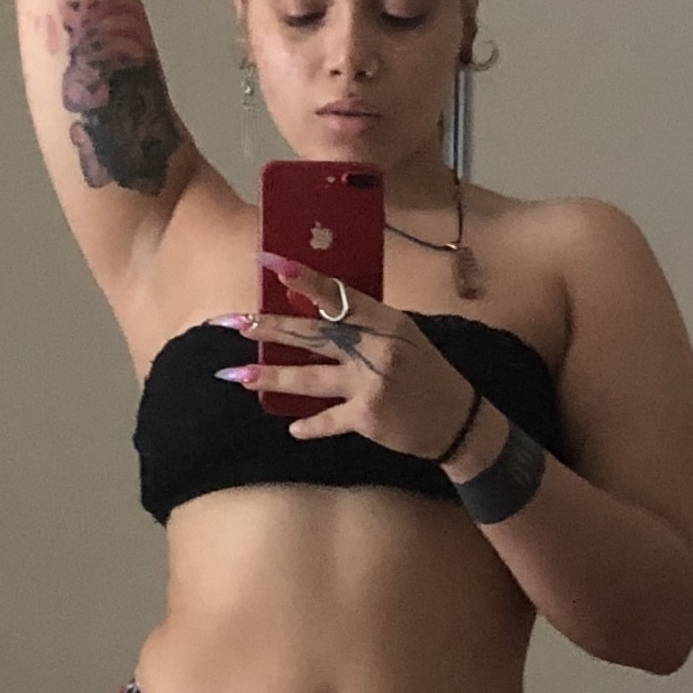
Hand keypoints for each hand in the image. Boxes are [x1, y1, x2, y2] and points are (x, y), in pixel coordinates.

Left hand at [213, 253, 482, 457]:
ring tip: (237, 376)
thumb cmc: (425, 373)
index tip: (271, 264)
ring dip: (271, 378)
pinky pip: (330, 420)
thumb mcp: (402, 336)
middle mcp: (376, 347)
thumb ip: (362, 325)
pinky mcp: (369, 416)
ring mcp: (371, 383)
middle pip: (313, 335)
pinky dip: (311, 426)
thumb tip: (312, 312)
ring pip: (310, 379)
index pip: (339, 294)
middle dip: (269, 329)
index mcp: (385, 320)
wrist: (458, 420)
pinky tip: (292, 428)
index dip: (304, 279)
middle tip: (233, 323)